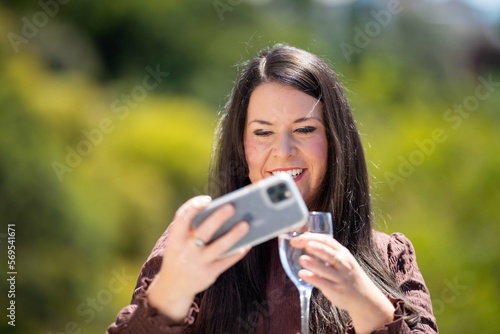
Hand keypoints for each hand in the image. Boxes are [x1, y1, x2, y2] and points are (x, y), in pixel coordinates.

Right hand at [147, 196, 249, 321]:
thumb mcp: (178, 241)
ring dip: (235, 234)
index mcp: (175, 239)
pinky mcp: (209, 274)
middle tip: (232, 207)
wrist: (173, 286)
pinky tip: (247, 244)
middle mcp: (185, 251)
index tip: (208, 199)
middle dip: (218, 218)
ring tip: (246, 224)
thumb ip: (193, 227)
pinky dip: (238, 252)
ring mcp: (198, 263)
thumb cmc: (181, 254)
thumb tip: (222, 212)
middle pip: (204, 231)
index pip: (182, 218)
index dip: (193, 207)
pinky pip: (227, 261)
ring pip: (220, 246)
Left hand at [290, 233, 394, 333]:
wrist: (365, 298)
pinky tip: (302, 274)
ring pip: (325, 269)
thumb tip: (306, 238)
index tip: (297, 237)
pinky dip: (312, 278)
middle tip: (297, 243)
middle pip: (327, 252)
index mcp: (343, 253)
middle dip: (312, 246)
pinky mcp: (336, 290)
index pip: (327, 241)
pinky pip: (323, 283)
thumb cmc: (348, 276)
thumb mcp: (342, 260)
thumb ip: (326, 250)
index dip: (312, 237)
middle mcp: (343, 264)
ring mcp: (340, 278)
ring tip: (301, 259)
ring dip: (312, 263)